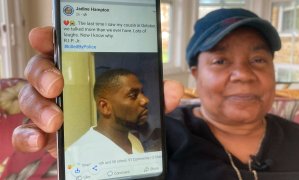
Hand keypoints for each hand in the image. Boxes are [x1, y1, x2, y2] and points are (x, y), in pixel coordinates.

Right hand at [12, 26, 183, 157]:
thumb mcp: (139, 104)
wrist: (109, 146)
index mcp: (80, 71)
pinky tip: (41, 140)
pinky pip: (25, 131)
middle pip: (39, 69)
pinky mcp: (44, 133)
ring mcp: (49, 108)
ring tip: (56, 121)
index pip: (60, 48)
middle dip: (43, 73)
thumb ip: (155, 95)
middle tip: (56, 84)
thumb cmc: (118, 116)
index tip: (45, 37)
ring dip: (39, 107)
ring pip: (29, 98)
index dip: (49, 39)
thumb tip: (173, 91)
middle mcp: (60, 85)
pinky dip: (28, 135)